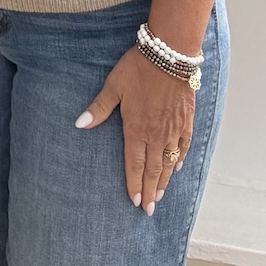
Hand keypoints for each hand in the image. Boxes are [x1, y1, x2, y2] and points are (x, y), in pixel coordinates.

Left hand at [76, 46, 193, 213]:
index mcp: (137, 128)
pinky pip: (183, 146)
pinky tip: (177, 168)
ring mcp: (173, 129)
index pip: (135, 164)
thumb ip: (99, 108)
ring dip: (165, 181)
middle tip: (149, 210)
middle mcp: (156, 134)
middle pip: (153, 169)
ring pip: (169, 162)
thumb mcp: (113, 86)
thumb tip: (79, 124)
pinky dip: (180, 159)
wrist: (169, 55)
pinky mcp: (186, 121)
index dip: (134, 184)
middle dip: (150, 191)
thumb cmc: (137, 69)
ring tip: (160, 196)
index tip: (135, 202)